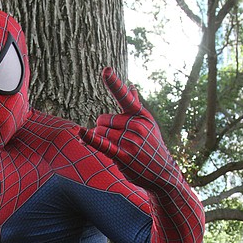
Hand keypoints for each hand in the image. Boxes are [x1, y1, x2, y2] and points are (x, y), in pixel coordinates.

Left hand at [78, 68, 185, 189]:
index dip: (114, 83)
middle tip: (116, 140)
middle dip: (103, 129)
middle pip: (102, 119)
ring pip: (100, 132)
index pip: (124, 96)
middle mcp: (136, 125)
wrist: (162, 172)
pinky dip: (90, 138)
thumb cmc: (151, 145)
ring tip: (117, 148)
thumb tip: (132, 86)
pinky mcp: (123, 155)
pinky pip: (102, 144)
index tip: (105, 70)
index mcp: (140, 115)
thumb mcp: (148, 124)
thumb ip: (135, 105)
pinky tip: (80, 132)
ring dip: (101, 140)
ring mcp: (130, 141)